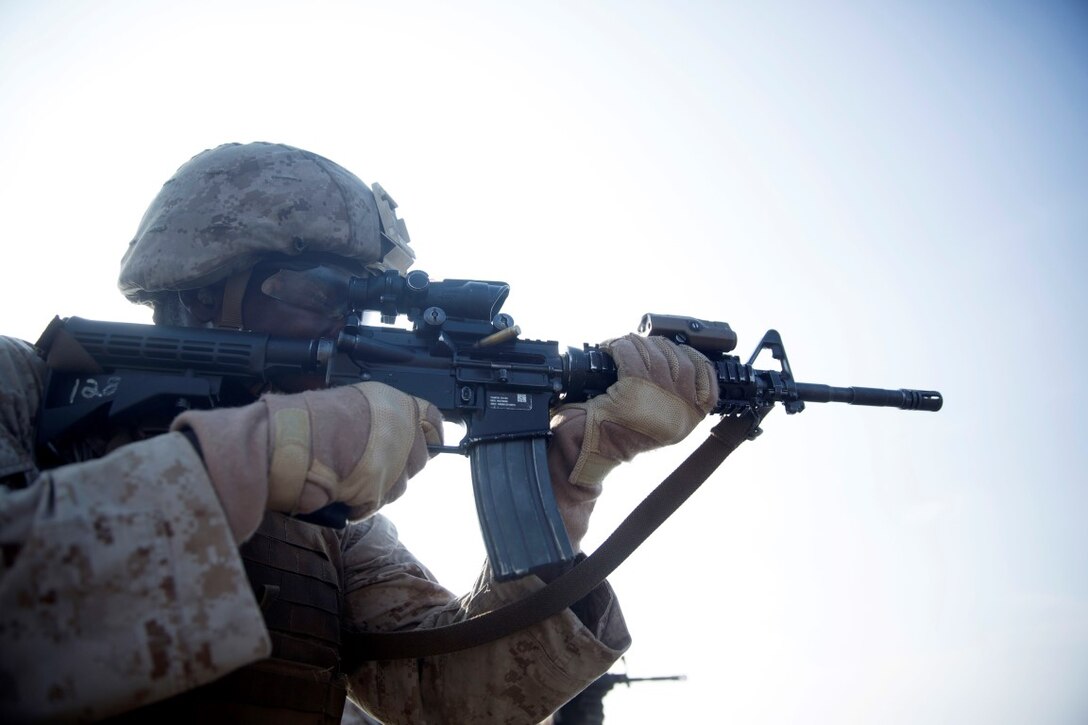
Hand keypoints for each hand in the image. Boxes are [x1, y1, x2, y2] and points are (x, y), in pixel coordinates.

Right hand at [172, 382, 442, 539]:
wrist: (282, 443)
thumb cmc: (302, 423)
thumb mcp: (344, 404)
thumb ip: (373, 418)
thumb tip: (381, 434)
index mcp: (391, 401)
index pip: (433, 417)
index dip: (430, 434)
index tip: (432, 442)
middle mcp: (400, 427)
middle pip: (420, 458)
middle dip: (399, 467)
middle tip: (370, 467)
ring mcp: (392, 459)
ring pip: (399, 486)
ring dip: (378, 488)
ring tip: (346, 479)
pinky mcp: (378, 488)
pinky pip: (373, 504)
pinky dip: (357, 504)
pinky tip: (338, 492)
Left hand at [555, 333, 717, 486]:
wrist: (597, 448)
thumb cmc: (626, 434)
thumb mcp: (663, 423)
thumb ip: (677, 399)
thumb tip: (679, 362)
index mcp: (692, 414)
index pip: (705, 372)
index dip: (690, 355)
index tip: (678, 349)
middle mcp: (680, 404)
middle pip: (678, 357)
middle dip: (659, 346)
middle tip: (643, 345)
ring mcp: (658, 394)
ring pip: (653, 352)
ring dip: (637, 343)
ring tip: (626, 345)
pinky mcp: (633, 387)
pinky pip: (629, 354)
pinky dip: (620, 346)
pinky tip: (612, 349)